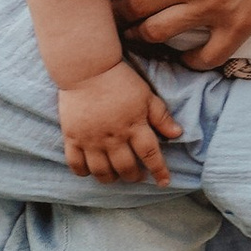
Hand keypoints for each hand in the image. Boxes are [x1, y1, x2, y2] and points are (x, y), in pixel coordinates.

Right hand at [57, 60, 181, 184]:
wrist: (87, 68)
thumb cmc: (120, 80)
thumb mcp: (146, 96)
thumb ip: (161, 117)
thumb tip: (178, 134)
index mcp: (134, 126)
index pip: (150, 155)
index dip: (159, 171)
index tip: (164, 182)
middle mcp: (113, 137)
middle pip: (126, 168)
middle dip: (134, 176)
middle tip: (137, 175)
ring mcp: (91, 139)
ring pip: (102, 172)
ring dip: (111, 178)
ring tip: (115, 175)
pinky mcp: (72, 137)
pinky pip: (76, 164)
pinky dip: (84, 172)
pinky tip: (90, 171)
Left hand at [106, 0, 250, 67]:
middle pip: (131, 5)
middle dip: (114, 12)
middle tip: (107, 14)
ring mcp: (214, 6)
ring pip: (158, 33)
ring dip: (140, 36)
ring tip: (134, 34)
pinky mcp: (240, 25)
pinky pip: (204, 57)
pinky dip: (189, 61)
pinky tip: (183, 54)